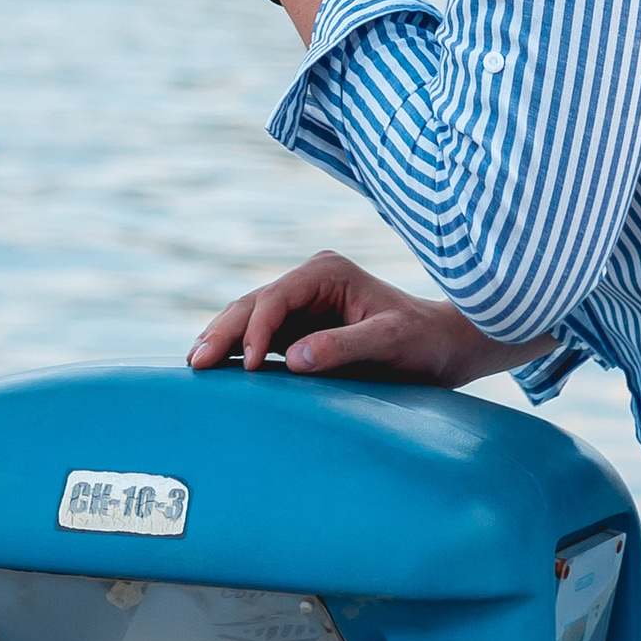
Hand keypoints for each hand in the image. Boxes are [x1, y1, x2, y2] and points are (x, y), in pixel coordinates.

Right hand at [188, 248, 515, 384]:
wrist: (445, 348)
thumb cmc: (423, 341)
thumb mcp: (391, 342)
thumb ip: (344, 347)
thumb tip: (294, 360)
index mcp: (327, 272)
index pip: (277, 297)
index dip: (256, 329)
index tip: (248, 365)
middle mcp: (309, 282)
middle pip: (253, 303)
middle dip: (223, 331)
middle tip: (196, 363)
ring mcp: (302, 305)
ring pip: (250, 319)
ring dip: (223, 340)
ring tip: (195, 365)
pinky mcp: (301, 328)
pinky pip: (262, 338)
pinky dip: (238, 352)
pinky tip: (217, 368)